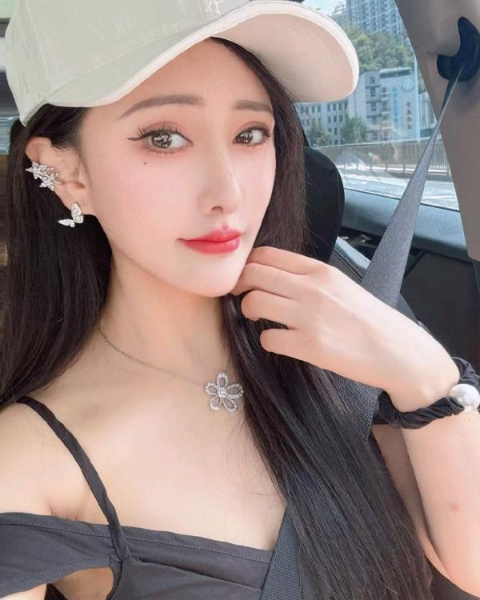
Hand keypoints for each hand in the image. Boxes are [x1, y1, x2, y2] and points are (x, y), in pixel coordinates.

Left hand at [230, 246, 455, 397]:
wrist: (396, 349)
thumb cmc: (367, 318)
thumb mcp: (340, 284)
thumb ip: (307, 277)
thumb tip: (271, 276)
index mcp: (319, 270)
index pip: (266, 255)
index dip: (247, 266)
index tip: (246, 278)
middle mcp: (311, 288)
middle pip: (253, 274)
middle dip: (240, 286)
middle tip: (243, 298)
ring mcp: (309, 316)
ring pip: (254, 303)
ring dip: (250, 312)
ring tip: (260, 319)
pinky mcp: (309, 345)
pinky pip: (268, 339)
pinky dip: (268, 341)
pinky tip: (280, 342)